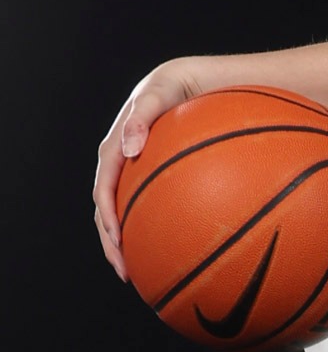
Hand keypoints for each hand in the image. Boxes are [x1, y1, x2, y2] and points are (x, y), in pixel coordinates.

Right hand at [94, 60, 203, 280]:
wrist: (199, 79)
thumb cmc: (179, 84)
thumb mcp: (160, 91)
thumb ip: (143, 116)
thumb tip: (130, 148)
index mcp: (117, 148)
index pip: (104, 189)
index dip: (107, 218)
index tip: (118, 243)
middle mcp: (125, 164)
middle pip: (109, 211)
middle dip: (114, 244)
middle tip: (127, 272)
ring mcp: (142, 172)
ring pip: (129, 213)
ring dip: (132, 243)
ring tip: (145, 270)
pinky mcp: (160, 176)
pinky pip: (156, 205)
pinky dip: (161, 226)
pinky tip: (182, 246)